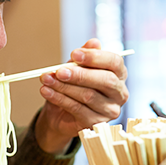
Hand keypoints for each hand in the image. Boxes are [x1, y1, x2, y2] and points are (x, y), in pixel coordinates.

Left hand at [35, 38, 128, 153]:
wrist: (60, 113)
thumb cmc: (72, 85)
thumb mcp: (75, 67)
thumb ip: (84, 57)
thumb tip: (93, 42)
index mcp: (119, 74)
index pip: (114, 62)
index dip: (95, 57)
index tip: (74, 54)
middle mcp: (119, 93)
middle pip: (105, 81)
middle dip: (79, 74)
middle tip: (59, 70)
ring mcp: (110, 110)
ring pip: (88, 95)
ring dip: (64, 86)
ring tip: (46, 79)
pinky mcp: (96, 122)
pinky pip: (77, 109)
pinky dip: (59, 98)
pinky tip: (46, 91)